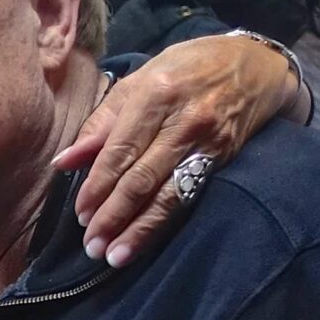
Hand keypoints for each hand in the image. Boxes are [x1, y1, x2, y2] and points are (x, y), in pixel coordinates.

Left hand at [54, 34, 300, 266]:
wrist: (255, 63)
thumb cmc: (185, 67)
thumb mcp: (139, 80)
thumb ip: (102, 122)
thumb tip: (65, 161)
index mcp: (154, 96)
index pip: (119, 151)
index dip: (97, 187)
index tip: (80, 215)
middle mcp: (182, 122)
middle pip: (142, 178)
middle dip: (113, 216)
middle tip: (91, 246)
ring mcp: (207, 143)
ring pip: (169, 194)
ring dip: (139, 229)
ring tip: (115, 255)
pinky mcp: (223, 158)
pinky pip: (189, 195)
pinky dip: (165, 221)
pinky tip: (147, 240)